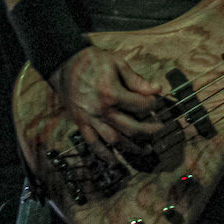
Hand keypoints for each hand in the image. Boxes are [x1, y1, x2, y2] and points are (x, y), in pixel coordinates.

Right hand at [48, 45, 166, 159]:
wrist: (65, 63)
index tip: (155, 101)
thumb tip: (157, 90)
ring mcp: (91, 119)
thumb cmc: (93, 61)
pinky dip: (104, 155)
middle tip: (159, 129)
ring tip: (145, 149)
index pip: (140, 105)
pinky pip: (93, 144)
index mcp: (111, 93)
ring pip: (115, 140)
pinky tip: (115, 161)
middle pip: (131, 128)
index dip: (152, 104)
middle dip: (149, 130)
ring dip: (132, 148)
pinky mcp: (81, 124)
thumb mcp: (117, 63)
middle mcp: (102, 110)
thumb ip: (137, 80)